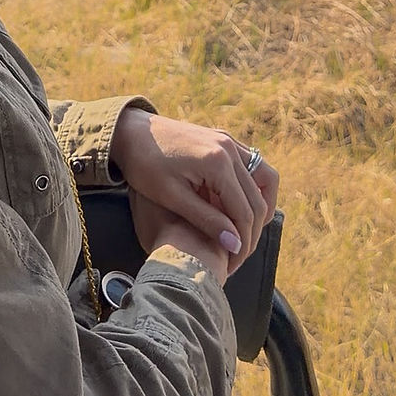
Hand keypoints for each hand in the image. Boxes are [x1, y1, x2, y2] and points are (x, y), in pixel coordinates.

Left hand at [111, 109, 278, 268]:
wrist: (130, 131)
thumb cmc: (145, 165)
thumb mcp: (172, 197)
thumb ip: (206, 220)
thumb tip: (235, 245)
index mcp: (217, 163)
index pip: (244, 212)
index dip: (242, 243)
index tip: (232, 265)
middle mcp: (229, 148)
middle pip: (258, 199)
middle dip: (251, 232)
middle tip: (237, 255)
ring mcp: (229, 140)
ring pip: (265, 178)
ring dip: (260, 207)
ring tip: (245, 232)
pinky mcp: (225, 139)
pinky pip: (253, 165)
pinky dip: (253, 188)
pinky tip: (237, 206)